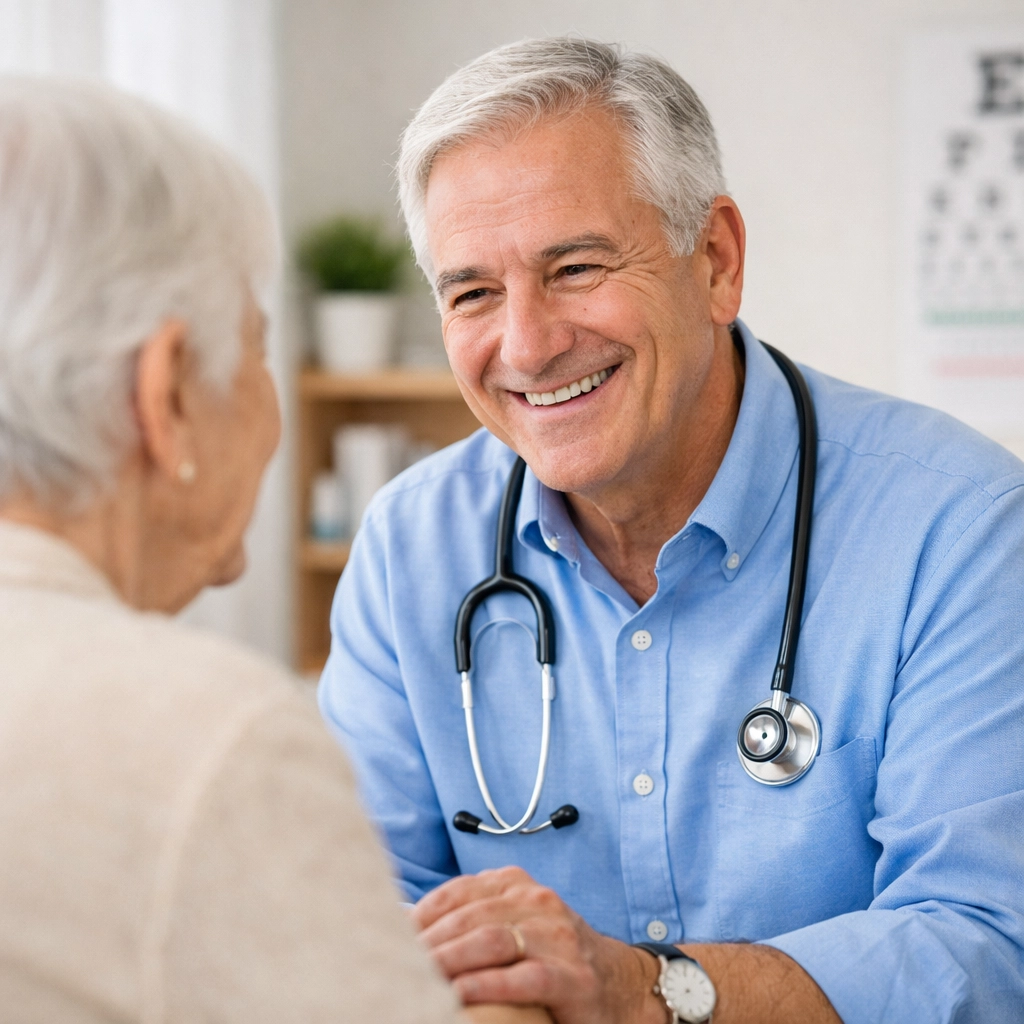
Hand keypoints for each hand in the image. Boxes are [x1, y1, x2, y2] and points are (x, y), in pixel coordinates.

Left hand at [413, 866, 665, 1023]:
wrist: (622, 984)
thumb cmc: (553, 956)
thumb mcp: (515, 924)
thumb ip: (474, 918)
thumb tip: (405, 927)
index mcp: (517, 884)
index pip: (458, 891)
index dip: (422, 914)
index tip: (391, 936)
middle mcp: (537, 902)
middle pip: (469, 916)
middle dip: (429, 943)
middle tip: (397, 966)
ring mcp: (557, 936)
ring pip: (490, 940)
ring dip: (449, 962)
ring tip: (419, 981)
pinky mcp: (571, 976)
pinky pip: (522, 977)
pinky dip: (486, 986)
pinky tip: (460, 997)